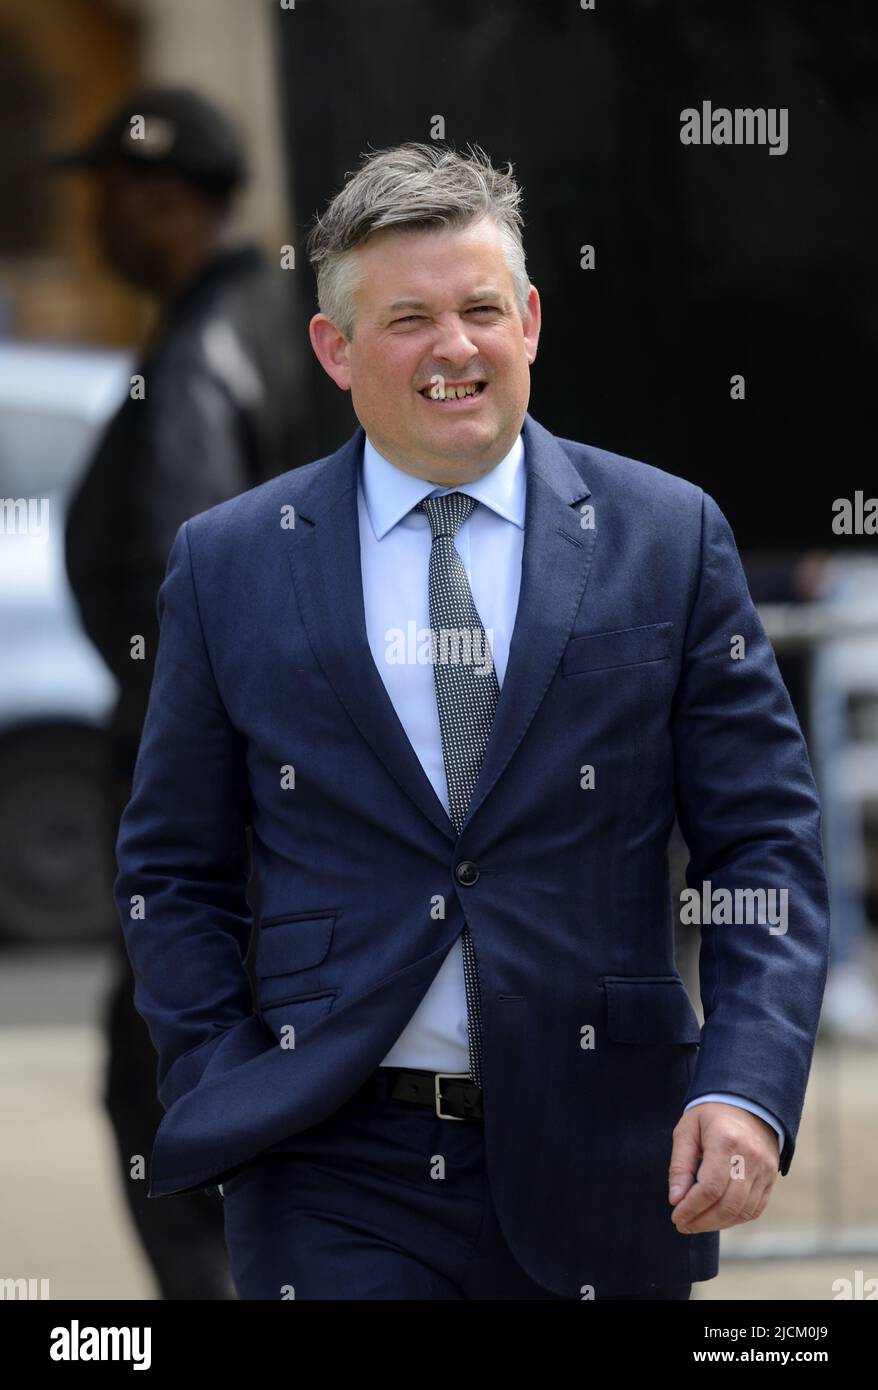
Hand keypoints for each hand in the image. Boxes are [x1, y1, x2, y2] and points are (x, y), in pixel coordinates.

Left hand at [668, 1102, 779, 1233]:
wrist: (747, 1102)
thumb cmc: (711, 1115)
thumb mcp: (687, 1130)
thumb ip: (680, 1165)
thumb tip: (675, 1199)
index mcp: (726, 1141)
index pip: (710, 1189)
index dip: (691, 1208)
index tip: (676, 1217)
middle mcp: (750, 1158)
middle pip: (728, 1205)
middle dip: (702, 1222)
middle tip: (683, 1225)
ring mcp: (765, 1169)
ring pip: (742, 1211)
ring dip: (717, 1224)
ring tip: (697, 1223)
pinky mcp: (772, 1177)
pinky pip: (755, 1209)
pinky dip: (734, 1218)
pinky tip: (717, 1217)